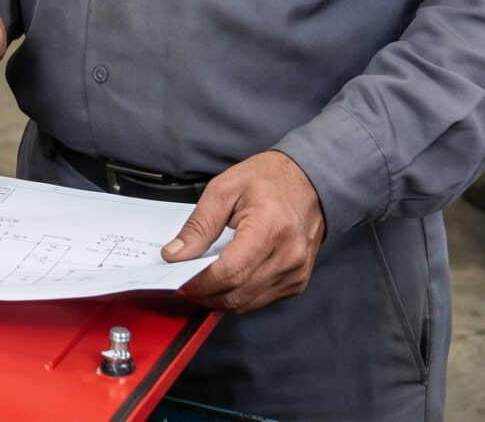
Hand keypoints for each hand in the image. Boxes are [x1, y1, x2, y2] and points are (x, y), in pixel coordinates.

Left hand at [163, 150, 326, 313]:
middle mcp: (288, 257)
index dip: (199, 283)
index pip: (230, 273)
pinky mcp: (296, 283)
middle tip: (183, 280)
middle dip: (203, 293)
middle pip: (235, 294)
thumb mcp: (224, 189)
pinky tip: (225, 279)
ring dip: (217, 298)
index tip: (178, 278)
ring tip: (201, 279)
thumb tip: (175, 255)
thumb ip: (199, 225)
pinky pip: (258, 301)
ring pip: (245, 304)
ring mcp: (295, 274)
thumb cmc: (269, 180)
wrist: (309, 182)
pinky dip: (236, 295)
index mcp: (270, 229)